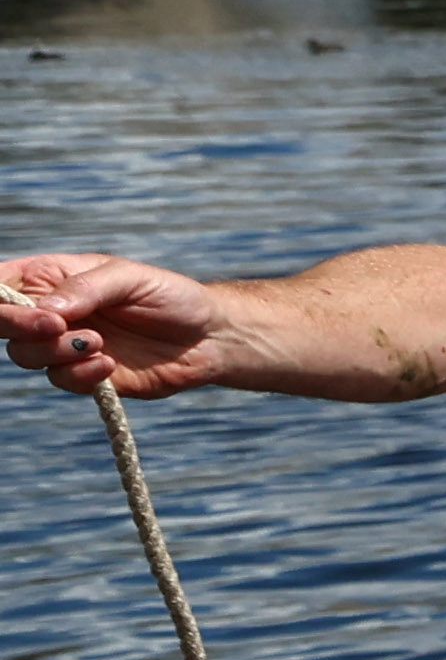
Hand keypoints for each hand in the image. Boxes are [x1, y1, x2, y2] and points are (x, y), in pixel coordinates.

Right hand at [2, 254, 224, 396]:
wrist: (210, 337)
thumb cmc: (169, 296)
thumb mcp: (128, 278)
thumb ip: (86, 289)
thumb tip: (47, 309)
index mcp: (48, 278)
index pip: (0, 285)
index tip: (20, 306)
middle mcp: (48, 312)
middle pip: (0, 324)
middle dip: (17, 325)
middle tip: (55, 325)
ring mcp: (64, 346)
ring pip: (25, 355)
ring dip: (54, 351)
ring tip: (99, 341)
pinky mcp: (87, 376)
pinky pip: (62, 380)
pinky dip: (80, 374)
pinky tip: (110, 363)